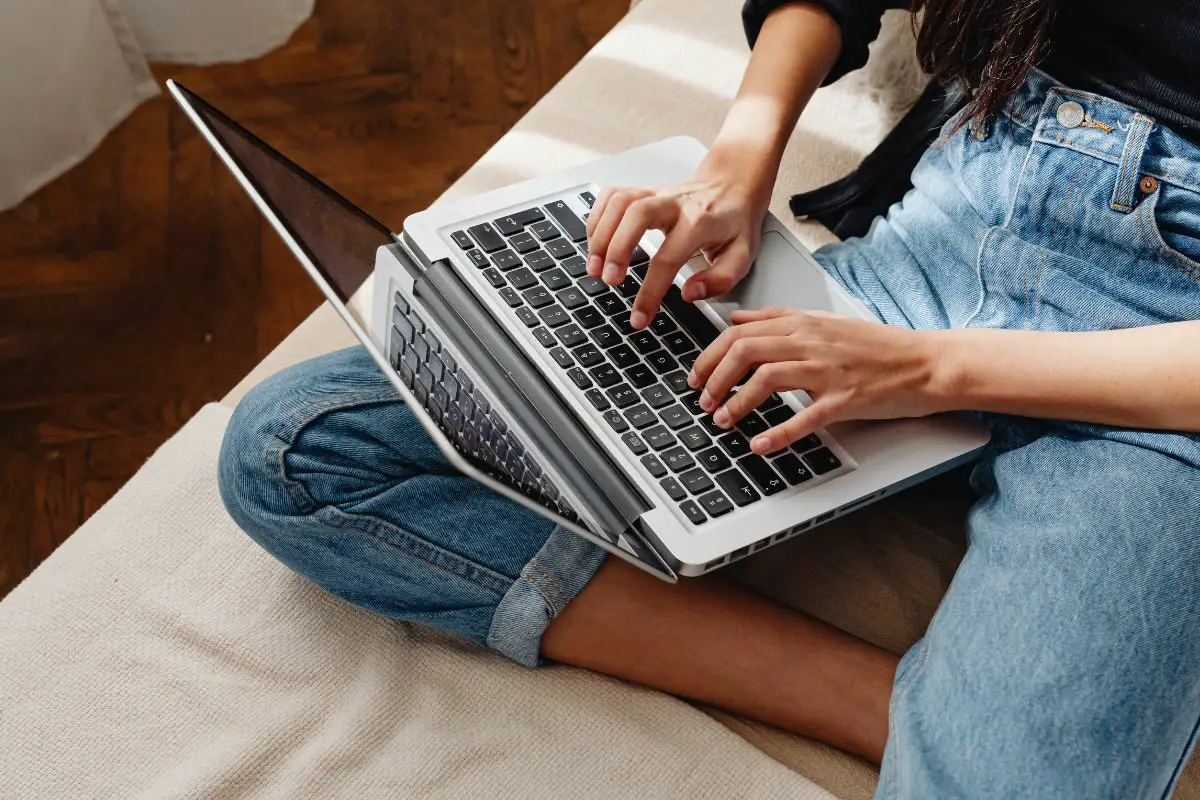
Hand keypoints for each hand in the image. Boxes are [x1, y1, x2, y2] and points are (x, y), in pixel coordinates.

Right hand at [585, 143, 774, 328]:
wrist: (734, 185)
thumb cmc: (735, 223)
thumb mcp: (742, 256)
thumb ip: (720, 279)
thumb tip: (689, 294)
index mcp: (700, 222)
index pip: (668, 259)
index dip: (650, 292)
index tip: (639, 317)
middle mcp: (675, 203)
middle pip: (636, 215)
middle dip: (616, 249)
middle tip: (609, 280)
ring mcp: (656, 193)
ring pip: (619, 202)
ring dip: (600, 234)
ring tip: (594, 266)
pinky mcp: (643, 191)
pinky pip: (612, 195)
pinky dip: (597, 217)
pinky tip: (595, 241)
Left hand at [688, 307, 950, 453]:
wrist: (927, 362)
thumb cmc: (878, 347)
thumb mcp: (824, 322)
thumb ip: (778, 319)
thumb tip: (737, 319)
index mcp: (803, 323)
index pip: (740, 331)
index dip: (709, 354)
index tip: (696, 375)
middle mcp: (812, 341)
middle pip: (745, 350)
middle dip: (714, 377)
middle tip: (702, 400)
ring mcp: (828, 369)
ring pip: (766, 377)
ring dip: (736, 402)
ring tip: (722, 421)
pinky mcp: (846, 399)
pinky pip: (804, 417)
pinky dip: (777, 433)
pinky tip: (759, 444)